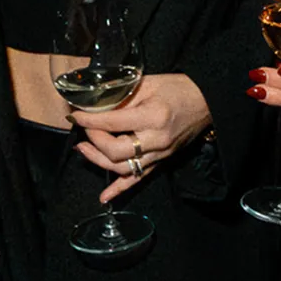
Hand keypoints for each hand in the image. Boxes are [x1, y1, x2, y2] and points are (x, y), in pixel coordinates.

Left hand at [71, 73, 213, 200]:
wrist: (206, 101)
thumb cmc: (178, 88)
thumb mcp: (148, 83)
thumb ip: (122, 96)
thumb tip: (95, 106)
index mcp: (153, 117)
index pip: (112, 123)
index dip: (89, 120)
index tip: (74, 114)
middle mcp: (156, 140)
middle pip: (115, 151)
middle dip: (94, 140)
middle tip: (85, 129)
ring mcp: (160, 154)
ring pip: (122, 169)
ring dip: (98, 161)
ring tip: (83, 149)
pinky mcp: (162, 161)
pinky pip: (138, 180)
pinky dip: (119, 190)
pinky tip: (104, 197)